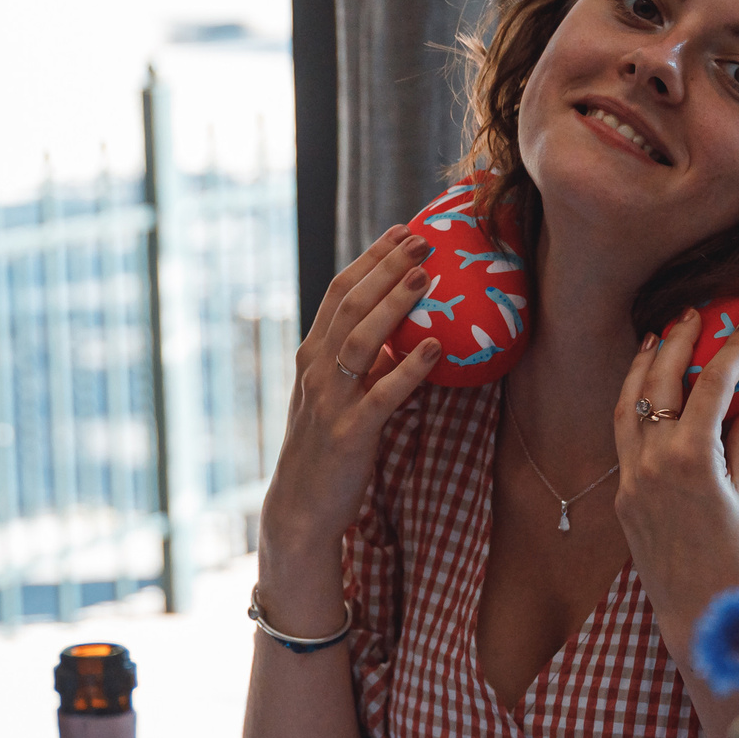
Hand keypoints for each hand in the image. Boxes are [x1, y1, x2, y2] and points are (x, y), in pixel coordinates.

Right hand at [256, 227, 443, 624]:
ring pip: (360, 339)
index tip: (402, 230)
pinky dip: (409, 370)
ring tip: (426, 276)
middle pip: (350, 304)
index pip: (339, 291)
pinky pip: (382, 395)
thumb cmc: (328, 448)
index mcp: (312, 354)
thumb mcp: (341, 395)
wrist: (302, 507)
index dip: (370, 258)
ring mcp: (329, 400)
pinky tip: (436, 349)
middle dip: (386, 268)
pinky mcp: (349, 433)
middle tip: (422, 240)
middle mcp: (315, 369)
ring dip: (395, 304)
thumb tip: (409, 330)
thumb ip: (365, 363)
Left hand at [613, 305, 738, 633]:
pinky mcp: (622, 495)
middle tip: (697, 314)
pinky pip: (623, 435)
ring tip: (661, 336)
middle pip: (661, 381)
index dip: (734, 348)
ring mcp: (630, 478)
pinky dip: (634, 402)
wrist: (700, 617)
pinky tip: (648, 388)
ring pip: (628, 403)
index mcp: (691, 458)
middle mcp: (652, 461)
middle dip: (679, 342)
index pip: (712, 385)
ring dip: (644, 366)